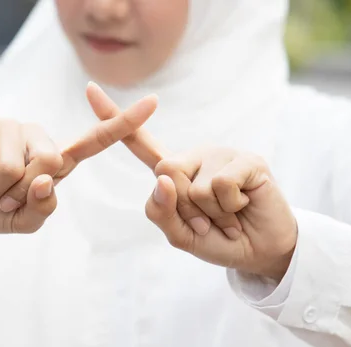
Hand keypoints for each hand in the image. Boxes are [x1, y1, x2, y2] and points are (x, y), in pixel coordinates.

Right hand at [0, 88, 157, 241]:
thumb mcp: (22, 221)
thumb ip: (42, 210)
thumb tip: (46, 180)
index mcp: (55, 159)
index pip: (94, 142)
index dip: (123, 124)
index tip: (153, 103)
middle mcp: (37, 138)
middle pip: (51, 165)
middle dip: (22, 194)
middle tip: (2, 197)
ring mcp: (11, 127)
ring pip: (17, 168)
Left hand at [87, 83, 296, 280]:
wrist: (260, 252)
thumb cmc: (218, 239)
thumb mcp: (180, 234)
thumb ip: (161, 212)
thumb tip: (162, 177)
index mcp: (175, 172)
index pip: (140, 145)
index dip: (114, 119)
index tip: (89, 90)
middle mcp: (195, 156)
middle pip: (164, 171)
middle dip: (185, 207)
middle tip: (209, 218)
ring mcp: (221, 154)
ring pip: (194, 186)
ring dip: (211, 213)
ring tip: (229, 213)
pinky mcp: (246, 158)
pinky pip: (220, 186)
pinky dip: (230, 207)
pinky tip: (244, 204)